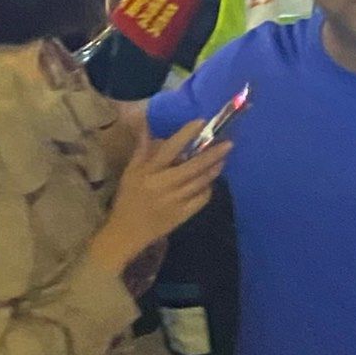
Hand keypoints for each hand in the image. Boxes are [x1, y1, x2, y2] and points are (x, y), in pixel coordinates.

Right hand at [90, 121, 230, 279]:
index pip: (170, 149)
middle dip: (212, 154)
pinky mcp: (182, 215)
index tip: (201, 122)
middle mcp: (164, 185)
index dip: (186, 134)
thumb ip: (142, 148)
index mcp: (149, 172)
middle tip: (228, 144)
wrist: (127, 232)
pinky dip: (207, 189)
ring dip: (213, 170)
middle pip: (193, 167)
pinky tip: (210, 182)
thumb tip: (145, 123)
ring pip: (199, 183)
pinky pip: (200, 200)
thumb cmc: (128, 198)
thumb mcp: (130, 172)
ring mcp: (175, 201)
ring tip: (222, 159)